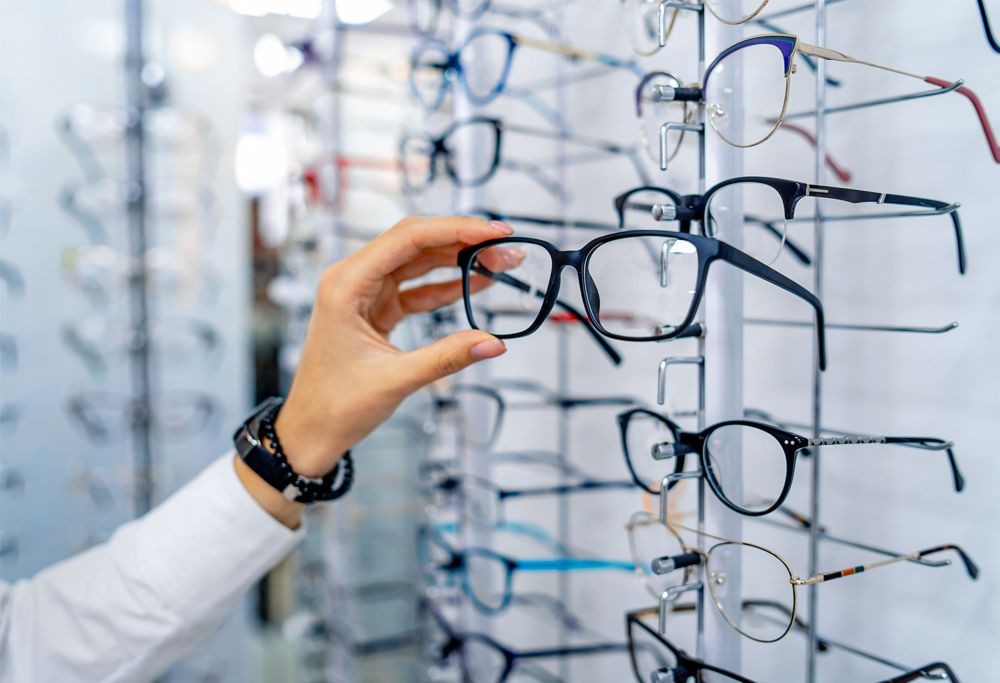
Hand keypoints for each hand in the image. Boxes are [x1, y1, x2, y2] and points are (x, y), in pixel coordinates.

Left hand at [236, 216, 518, 526]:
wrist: (310, 432)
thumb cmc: (334, 406)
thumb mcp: (395, 380)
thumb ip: (447, 357)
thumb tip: (495, 343)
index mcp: (346, 284)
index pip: (408, 238)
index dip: (456, 229)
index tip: (495, 232)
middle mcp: (353, 279)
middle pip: (416, 242)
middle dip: (464, 242)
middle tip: (507, 249)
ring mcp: (365, 293)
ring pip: (419, 262)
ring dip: (459, 262)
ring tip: (501, 264)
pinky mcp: (376, 309)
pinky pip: (417, 288)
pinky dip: (447, 286)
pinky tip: (478, 285)